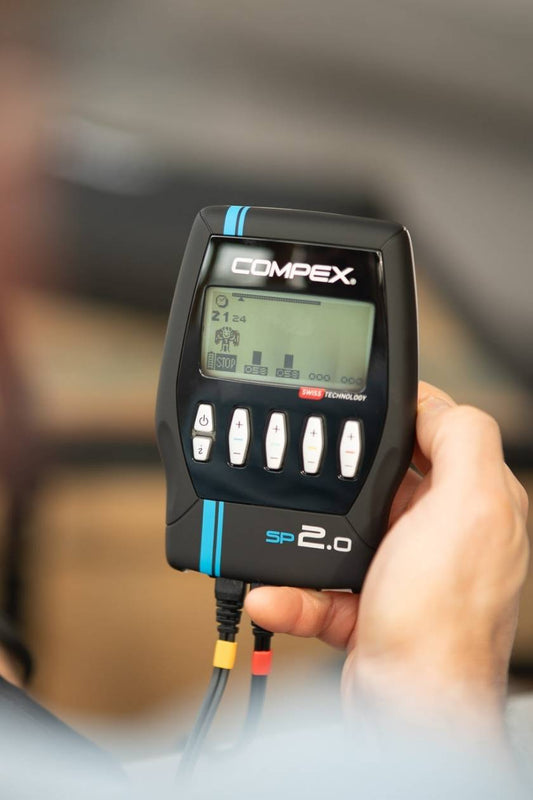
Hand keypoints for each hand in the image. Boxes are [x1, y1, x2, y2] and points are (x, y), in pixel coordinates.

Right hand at [245, 382, 528, 725]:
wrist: (406, 712)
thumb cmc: (442, 620)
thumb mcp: (468, 506)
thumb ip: (462, 439)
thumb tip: (432, 403)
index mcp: (474, 502)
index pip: (437, 433)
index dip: (398, 416)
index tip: (356, 406)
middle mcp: (444, 534)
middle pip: (385, 478)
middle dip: (343, 474)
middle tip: (311, 466)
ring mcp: (404, 571)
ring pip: (345, 529)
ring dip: (306, 534)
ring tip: (279, 531)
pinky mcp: (368, 606)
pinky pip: (322, 583)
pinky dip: (294, 588)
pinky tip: (274, 590)